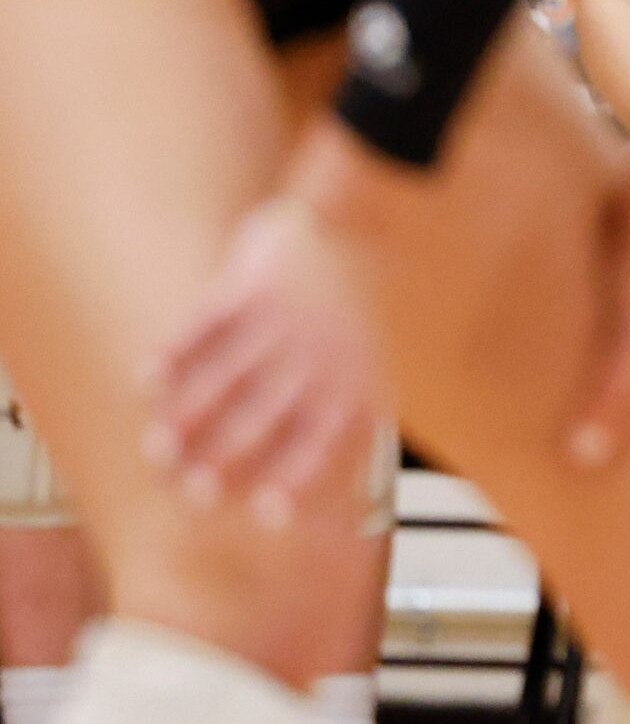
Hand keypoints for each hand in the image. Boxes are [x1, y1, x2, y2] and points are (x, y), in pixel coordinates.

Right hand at [148, 178, 390, 529]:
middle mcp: (314, 360)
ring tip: (158, 448)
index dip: (293, 480)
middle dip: (221, 459)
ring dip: (185, 417)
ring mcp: (281, 325)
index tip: (264, 516)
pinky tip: (146, 378)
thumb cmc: (349, 321)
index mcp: (347, 384)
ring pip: (224, 380)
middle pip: (261, 420)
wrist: (348, 227)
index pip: (320, 443)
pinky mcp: (250, 290)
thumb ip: (346, 431)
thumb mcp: (369, 370)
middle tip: (189, 490)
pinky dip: (173, 354)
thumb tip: (343, 511)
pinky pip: (205, 327)